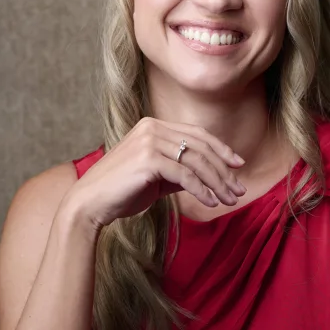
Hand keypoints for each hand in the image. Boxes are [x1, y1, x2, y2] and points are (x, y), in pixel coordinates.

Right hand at [60, 117, 246, 228]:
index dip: (221, 149)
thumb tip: (209, 176)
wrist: (89, 203)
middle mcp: (152, 127)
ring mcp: (149, 141)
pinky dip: (202, 190)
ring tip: (230, 200)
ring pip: (197, 161)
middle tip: (239, 189)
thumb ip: (179, 171)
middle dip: (224, 170)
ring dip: (218, 182)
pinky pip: (185, 175)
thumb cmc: (121, 192)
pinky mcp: (148, 159)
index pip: (197, 134)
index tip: (238, 165)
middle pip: (201, 147)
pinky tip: (211, 202)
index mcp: (153, 126)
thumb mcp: (156, 177)